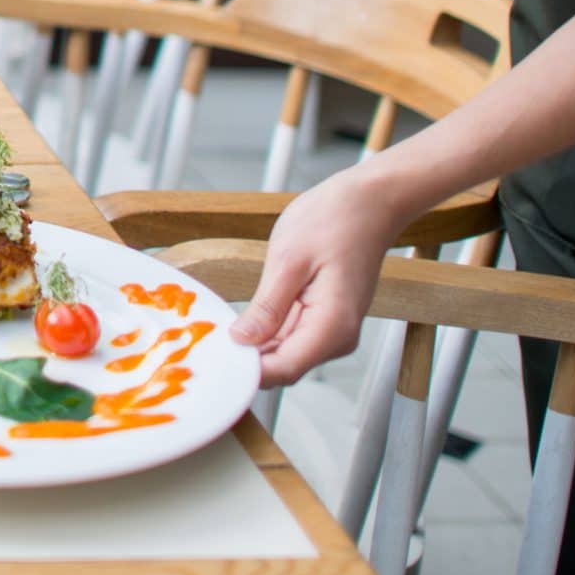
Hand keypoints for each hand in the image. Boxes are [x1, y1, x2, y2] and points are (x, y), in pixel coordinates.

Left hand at [231, 168, 413, 386]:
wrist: (370, 202)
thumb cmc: (335, 220)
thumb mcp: (289, 259)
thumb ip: (267, 307)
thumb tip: (242, 340)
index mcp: (332, 326)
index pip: (284, 370)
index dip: (246, 371)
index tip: (213, 360)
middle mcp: (337, 337)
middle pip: (283, 367)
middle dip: (245, 360)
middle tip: (204, 344)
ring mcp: (332, 330)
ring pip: (285, 354)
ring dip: (253, 348)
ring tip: (216, 332)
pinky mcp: (325, 320)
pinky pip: (291, 337)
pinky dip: (266, 333)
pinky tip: (241, 321)